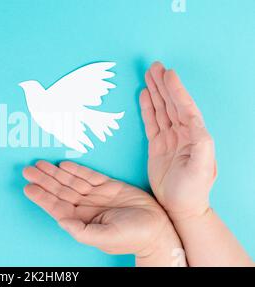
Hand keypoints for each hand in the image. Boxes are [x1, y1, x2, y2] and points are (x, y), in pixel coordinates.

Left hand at [22, 160, 180, 260]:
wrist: (158, 228)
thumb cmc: (132, 237)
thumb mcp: (105, 237)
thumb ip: (82, 231)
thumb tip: (61, 222)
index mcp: (82, 221)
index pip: (57, 207)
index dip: (42, 197)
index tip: (28, 187)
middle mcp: (86, 207)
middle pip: (60, 192)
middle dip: (44, 181)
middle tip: (28, 170)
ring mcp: (96, 196)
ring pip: (71, 182)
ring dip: (56, 173)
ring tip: (40, 164)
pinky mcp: (108, 185)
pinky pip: (89, 176)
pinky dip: (77, 170)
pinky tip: (64, 164)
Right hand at [140, 62, 216, 219]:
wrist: (180, 206)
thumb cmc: (192, 190)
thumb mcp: (201, 169)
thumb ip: (201, 145)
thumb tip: (195, 123)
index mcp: (196, 136)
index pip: (185, 108)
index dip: (176, 91)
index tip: (168, 74)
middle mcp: (184, 134)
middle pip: (172, 104)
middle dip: (163, 85)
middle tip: (154, 67)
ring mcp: (170, 138)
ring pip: (161, 109)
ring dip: (155, 92)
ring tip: (148, 75)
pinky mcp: (157, 145)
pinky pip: (152, 122)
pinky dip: (147, 108)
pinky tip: (144, 96)